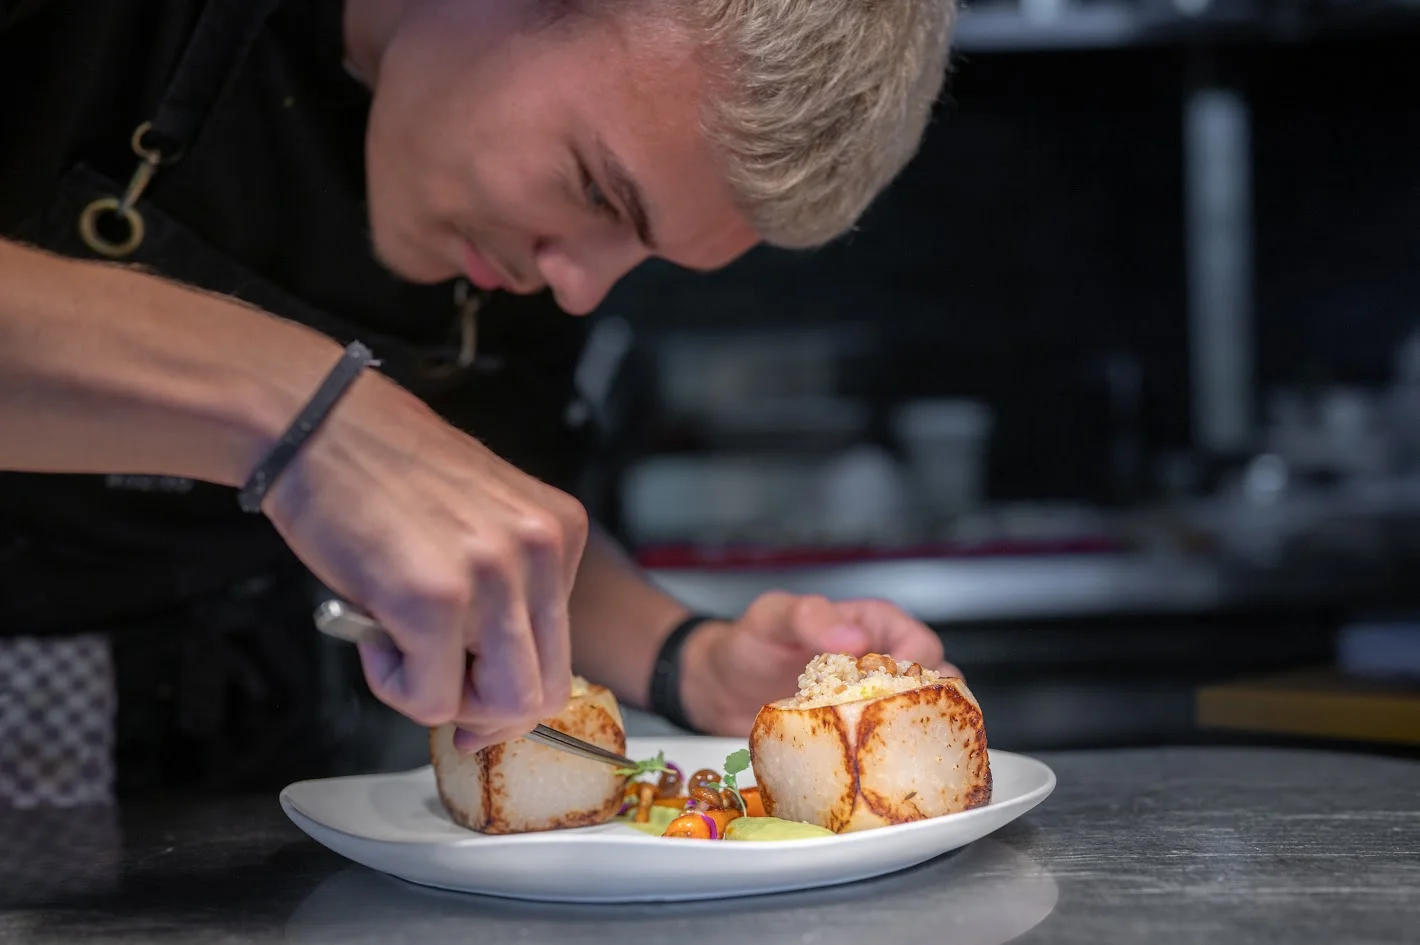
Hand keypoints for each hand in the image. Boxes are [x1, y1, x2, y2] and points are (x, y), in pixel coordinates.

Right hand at [261, 372, 588, 752]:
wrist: (320, 424)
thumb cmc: (384, 476)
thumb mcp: (479, 523)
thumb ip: (504, 590)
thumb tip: (498, 683)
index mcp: (559, 532)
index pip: (562, 651)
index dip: (510, 686)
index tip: (473, 692)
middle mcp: (540, 550)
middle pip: (541, 689)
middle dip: (486, 712)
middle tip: (437, 693)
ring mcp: (492, 574)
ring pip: (498, 704)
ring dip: (442, 699)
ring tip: (398, 648)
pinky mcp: (435, 598)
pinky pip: (430, 698)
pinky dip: (394, 686)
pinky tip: (373, 634)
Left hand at [678, 592, 960, 736]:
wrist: (717, 686)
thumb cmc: (748, 642)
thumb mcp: (773, 617)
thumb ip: (810, 617)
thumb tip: (855, 638)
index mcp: (876, 624)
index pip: (922, 647)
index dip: (917, 671)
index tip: (888, 693)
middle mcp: (884, 662)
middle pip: (936, 688)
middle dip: (925, 712)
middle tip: (890, 733)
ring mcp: (874, 703)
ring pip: (919, 722)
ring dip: (911, 740)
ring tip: (885, 757)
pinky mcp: (858, 737)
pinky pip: (887, 749)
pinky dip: (887, 762)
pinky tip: (871, 774)